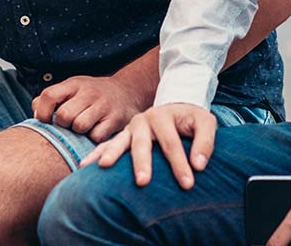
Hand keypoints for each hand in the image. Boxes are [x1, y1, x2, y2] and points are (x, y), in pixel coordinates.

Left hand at [32, 74, 150, 142]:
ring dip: (78, 132)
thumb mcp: (73, 88)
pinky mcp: (116, 119)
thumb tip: (34, 110)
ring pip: (79, 126)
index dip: (42, 112)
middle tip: (69, 124)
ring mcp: (103, 105)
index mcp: (74, 84)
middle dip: (63, 125)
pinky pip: (96, 136)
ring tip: (83, 128)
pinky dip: (93, 138)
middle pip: (64, 115)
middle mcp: (89, 92)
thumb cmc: (92, 94)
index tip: (46, 120)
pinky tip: (96, 131)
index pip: (49, 95)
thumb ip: (52, 97)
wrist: (128, 91)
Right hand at [80, 102, 216, 189]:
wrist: (175, 106)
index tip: (188, 184)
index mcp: (163, 116)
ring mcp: (130, 128)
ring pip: (119, 142)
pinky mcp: (122, 136)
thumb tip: (199, 166)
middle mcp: (143, 120)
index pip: (171, 142)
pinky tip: (84, 167)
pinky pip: (106, 145)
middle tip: (142, 182)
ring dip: (111, 154)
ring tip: (103, 168)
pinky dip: (95, 155)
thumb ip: (205, 142)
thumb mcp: (205, 123)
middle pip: (141, 143)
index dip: (179, 164)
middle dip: (142, 162)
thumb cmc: (191, 119)